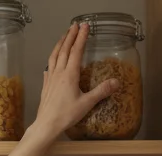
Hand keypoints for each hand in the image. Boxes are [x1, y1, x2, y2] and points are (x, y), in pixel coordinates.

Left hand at [30, 23, 119, 140]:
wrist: (46, 125)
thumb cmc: (66, 115)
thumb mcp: (87, 103)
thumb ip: (101, 91)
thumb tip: (116, 82)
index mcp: (69, 74)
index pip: (76, 51)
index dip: (81, 37)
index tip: (85, 26)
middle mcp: (59, 73)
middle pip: (64, 50)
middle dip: (70, 36)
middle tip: (75, 25)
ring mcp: (50, 78)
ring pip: (54, 56)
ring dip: (59, 44)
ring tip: (63, 36)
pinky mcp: (45, 86)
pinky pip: (48, 68)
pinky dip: (51, 60)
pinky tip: (50, 63)